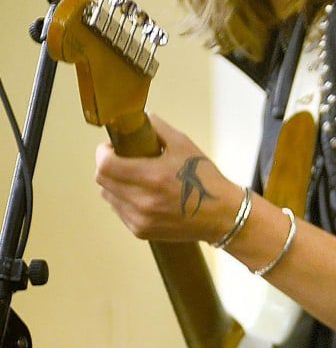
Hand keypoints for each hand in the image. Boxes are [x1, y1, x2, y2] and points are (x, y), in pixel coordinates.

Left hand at [94, 114, 237, 242]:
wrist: (221, 213)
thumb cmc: (205, 178)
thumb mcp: (185, 145)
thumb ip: (159, 128)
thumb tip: (141, 117)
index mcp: (152, 176)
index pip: (105, 165)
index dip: (103, 153)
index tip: (111, 147)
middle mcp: (142, 200)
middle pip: (102, 180)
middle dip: (107, 166)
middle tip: (121, 159)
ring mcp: (139, 218)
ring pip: (107, 196)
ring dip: (114, 183)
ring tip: (133, 177)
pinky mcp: (140, 230)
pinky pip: (118, 210)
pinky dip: (123, 199)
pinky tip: (142, 194)